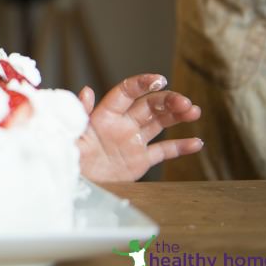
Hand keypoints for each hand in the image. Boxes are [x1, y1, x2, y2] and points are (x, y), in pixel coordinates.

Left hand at [76, 74, 202, 181]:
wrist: (74, 185)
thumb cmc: (68, 157)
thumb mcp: (70, 134)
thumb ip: (80, 113)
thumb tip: (86, 90)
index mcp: (104, 115)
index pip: (126, 92)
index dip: (142, 83)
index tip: (160, 79)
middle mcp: (121, 124)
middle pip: (149, 106)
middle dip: (168, 101)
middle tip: (185, 103)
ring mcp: (132, 141)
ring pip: (159, 123)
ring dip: (177, 116)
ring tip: (194, 111)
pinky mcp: (140, 160)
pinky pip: (163, 151)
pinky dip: (180, 147)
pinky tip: (197, 143)